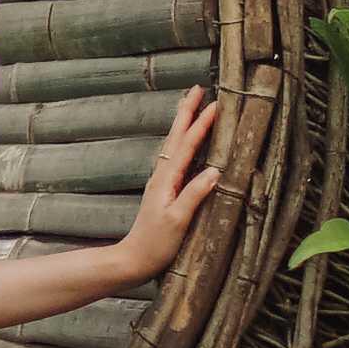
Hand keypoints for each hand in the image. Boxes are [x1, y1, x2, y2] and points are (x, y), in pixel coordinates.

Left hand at [112, 87, 220, 286]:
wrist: (134, 259)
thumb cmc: (155, 244)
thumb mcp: (178, 221)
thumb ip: (194, 195)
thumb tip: (214, 171)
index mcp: (166, 179)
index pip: (186, 145)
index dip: (200, 124)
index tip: (214, 104)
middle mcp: (162, 175)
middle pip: (175, 136)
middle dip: (186, 111)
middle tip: (197, 88)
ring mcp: (162, 181)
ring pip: (173, 144)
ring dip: (182, 122)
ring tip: (190, 104)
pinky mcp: (164, 189)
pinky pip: (175, 156)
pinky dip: (181, 141)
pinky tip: (185, 141)